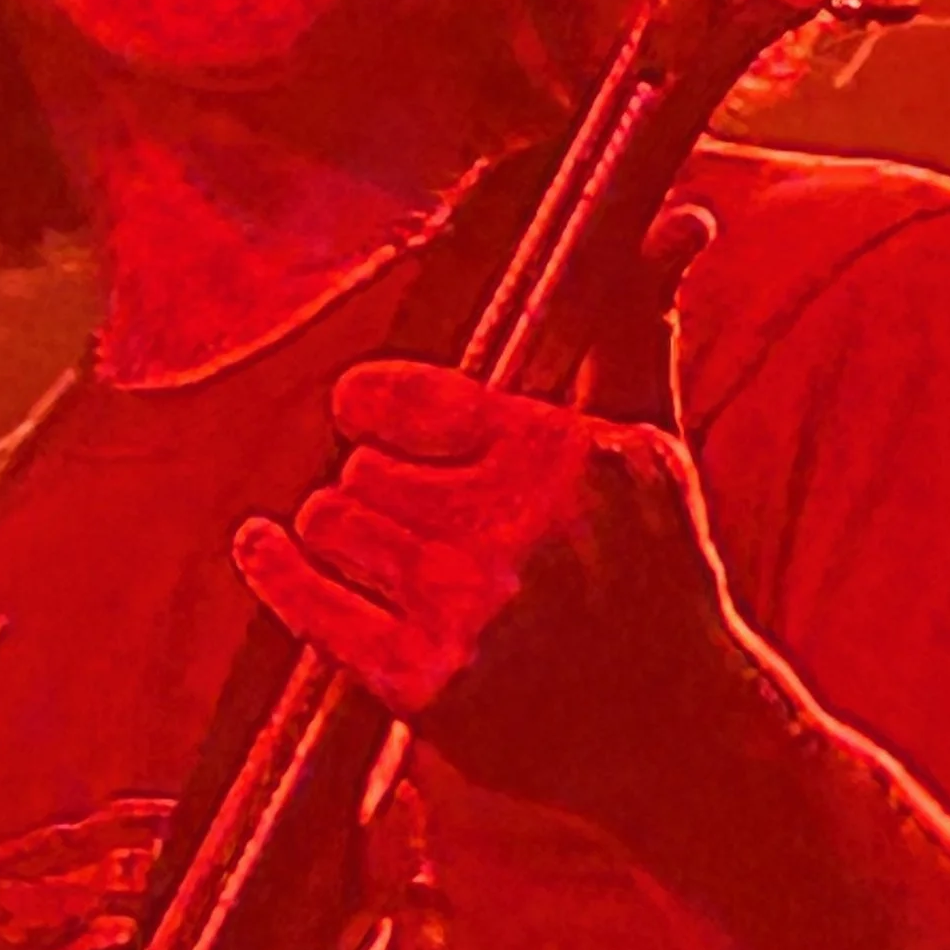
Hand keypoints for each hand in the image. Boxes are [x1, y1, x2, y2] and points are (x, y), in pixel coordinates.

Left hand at [233, 365, 733, 799]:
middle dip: (383, 485)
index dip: (374, 405)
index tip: (373, 414)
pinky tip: (266, 546)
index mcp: (562, 454)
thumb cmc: (656, 572)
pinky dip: (277, 570)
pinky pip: (307, 602)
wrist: (678, 732)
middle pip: (357, 467)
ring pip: (329, 522)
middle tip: (428, 516)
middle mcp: (513, 531)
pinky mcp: (426, 685)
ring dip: (349, 534)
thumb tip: (683, 217)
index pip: (392, 395)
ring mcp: (466, 612)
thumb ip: (634, 323)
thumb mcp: (651, 443)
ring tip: (402, 555)